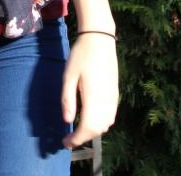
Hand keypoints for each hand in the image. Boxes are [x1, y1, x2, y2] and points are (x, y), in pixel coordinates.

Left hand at [61, 32, 118, 148]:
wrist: (99, 38)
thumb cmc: (81, 55)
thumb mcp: (68, 76)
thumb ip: (67, 99)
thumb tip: (67, 121)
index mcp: (93, 97)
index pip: (87, 128)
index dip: (76, 139)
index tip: (65, 142)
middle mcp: (106, 101)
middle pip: (98, 129)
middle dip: (83, 137)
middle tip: (69, 137)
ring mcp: (113, 97)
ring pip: (106, 124)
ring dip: (93, 131)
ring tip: (78, 128)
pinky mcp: (115, 93)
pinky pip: (111, 116)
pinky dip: (101, 123)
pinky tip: (91, 118)